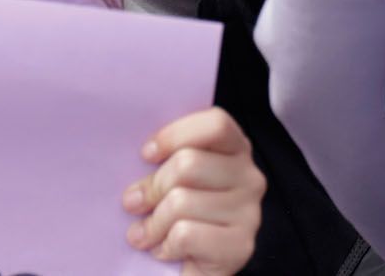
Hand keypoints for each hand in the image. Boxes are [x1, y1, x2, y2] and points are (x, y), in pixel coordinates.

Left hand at [121, 108, 263, 274]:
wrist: (195, 269)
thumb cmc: (182, 217)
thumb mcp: (177, 179)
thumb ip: (168, 159)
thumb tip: (141, 158)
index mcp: (236, 150)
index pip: (216, 123)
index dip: (175, 134)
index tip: (147, 154)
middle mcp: (250, 177)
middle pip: (188, 163)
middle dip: (152, 187)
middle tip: (134, 202)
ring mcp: (249, 213)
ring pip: (181, 201)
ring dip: (153, 223)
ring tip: (148, 233)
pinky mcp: (240, 246)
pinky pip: (185, 234)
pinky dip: (166, 245)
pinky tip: (167, 250)